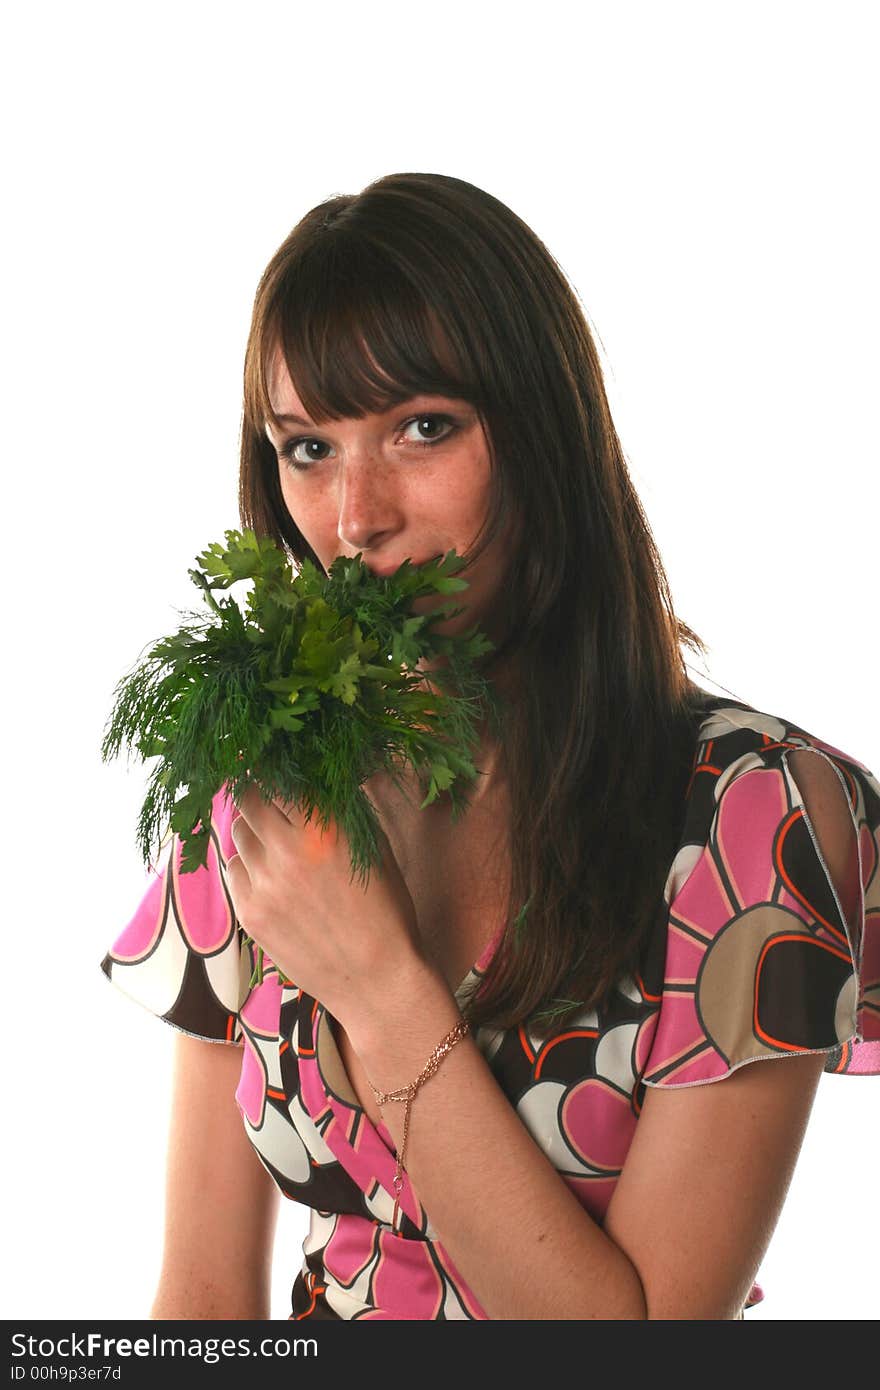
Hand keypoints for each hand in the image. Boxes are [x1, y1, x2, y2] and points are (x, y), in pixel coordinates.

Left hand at [225, 786, 424, 1026]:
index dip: (274, 767)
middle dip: (257, 792)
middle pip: (248, 799)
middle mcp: (289, 851)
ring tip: (275, 839)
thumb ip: (340, 811)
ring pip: (238, 833)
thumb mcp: (374, 848)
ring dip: (252, 827)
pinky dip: (248, 863)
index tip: (276, 765)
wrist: (377, 979)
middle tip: (268, 795)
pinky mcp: (249, 913)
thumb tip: (310, 778)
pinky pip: (234, 869)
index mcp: (325, 829)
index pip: (279, 776)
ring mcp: (264, 884)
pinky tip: (271, 873)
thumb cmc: (386, 909)